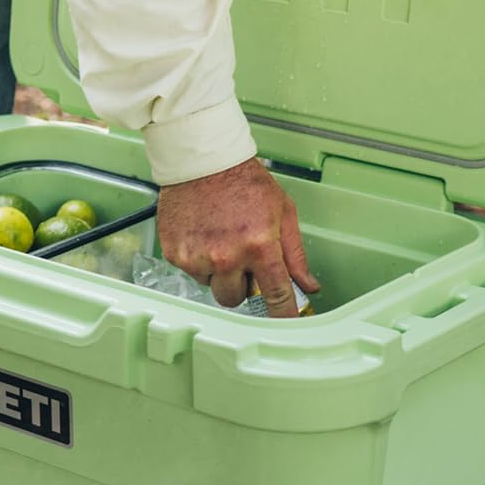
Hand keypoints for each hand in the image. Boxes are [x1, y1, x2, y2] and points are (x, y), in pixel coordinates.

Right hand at [157, 157, 320, 317]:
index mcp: (259, 245)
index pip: (275, 295)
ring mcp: (198, 257)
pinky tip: (203, 234)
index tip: (286, 324)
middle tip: (241, 258)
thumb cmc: (244, 180)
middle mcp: (227, 256)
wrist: (202, 160)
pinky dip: (198, 259)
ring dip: (218, 272)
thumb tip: (308, 284)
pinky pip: (191, 272)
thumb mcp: (282, 211)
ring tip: (220, 239)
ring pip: (212, 287)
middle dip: (241, 284)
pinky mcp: (176, 253)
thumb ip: (295, 254)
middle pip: (235, 299)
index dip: (283, 314)